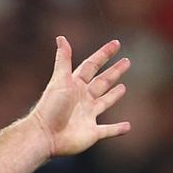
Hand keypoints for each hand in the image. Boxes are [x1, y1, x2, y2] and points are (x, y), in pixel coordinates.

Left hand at [31, 36, 130, 157]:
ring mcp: (87, 116)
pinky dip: (118, 129)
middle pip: (101, 82)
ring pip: (105, 103)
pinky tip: (128, 126)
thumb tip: (60, 37)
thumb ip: (63, 60)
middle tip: (127, 62)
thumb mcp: (59, 80)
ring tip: (123, 88)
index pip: (91, 66)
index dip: (103, 55)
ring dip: (114, 96)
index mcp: (75, 85)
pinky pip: (108, 130)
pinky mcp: (92, 133)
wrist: (44, 135)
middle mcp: (82, 99)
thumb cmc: (50, 107)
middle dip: (113, 73)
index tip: (116, 43)